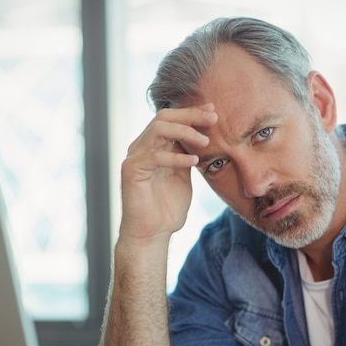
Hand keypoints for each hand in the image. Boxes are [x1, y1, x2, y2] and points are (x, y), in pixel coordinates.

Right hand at [119, 104, 216, 243]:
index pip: (172, 119)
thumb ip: (187, 155)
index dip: (192, 112)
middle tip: (214, 118)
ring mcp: (134, 157)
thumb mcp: (183, 175)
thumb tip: (204, 135)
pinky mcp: (131, 171)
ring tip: (205, 142)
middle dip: (190, 115)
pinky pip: (155, 156)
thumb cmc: (167, 208)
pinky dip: (176, 157)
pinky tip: (194, 161)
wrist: (152, 234)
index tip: (214, 111)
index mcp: (153, 145)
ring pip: (158, 129)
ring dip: (184, 131)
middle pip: (164, 117)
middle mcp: (141, 147)